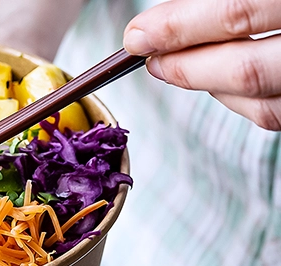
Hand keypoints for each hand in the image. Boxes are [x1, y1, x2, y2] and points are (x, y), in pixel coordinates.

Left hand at [123, 0, 280, 129]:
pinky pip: (277, 114)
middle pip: (248, 69)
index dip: (179, 26)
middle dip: (185, 68)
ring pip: (264, 103)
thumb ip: (216, 0)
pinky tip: (217, 78)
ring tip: (177, 65)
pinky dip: (238, 100)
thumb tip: (157, 24)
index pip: (237, 11)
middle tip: (149, 57)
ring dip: (208, 86)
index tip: (138, 35)